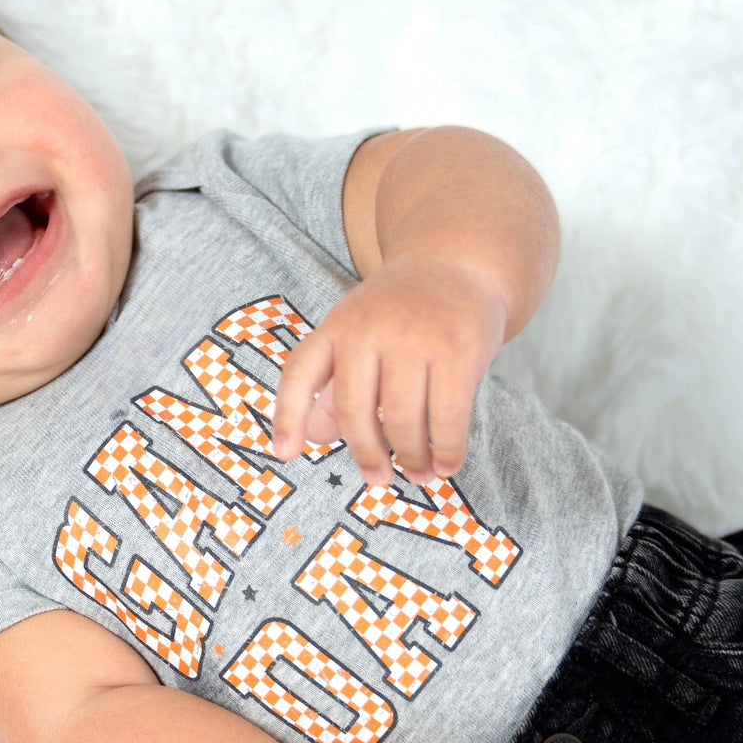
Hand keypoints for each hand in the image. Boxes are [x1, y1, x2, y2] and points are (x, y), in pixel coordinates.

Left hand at [271, 253, 508, 486]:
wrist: (458, 264)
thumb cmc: (399, 312)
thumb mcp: (357, 336)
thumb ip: (332, 386)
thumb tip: (313, 437)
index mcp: (337, 328)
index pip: (300, 373)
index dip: (288, 416)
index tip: (285, 454)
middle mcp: (369, 330)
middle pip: (353, 408)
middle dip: (366, 452)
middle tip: (377, 479)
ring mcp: (414, 339)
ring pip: (402, 417)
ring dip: (411, 457)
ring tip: (417, 474)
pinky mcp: (457, 351)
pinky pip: (447, 415)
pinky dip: (446, 449)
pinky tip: (445, 464)